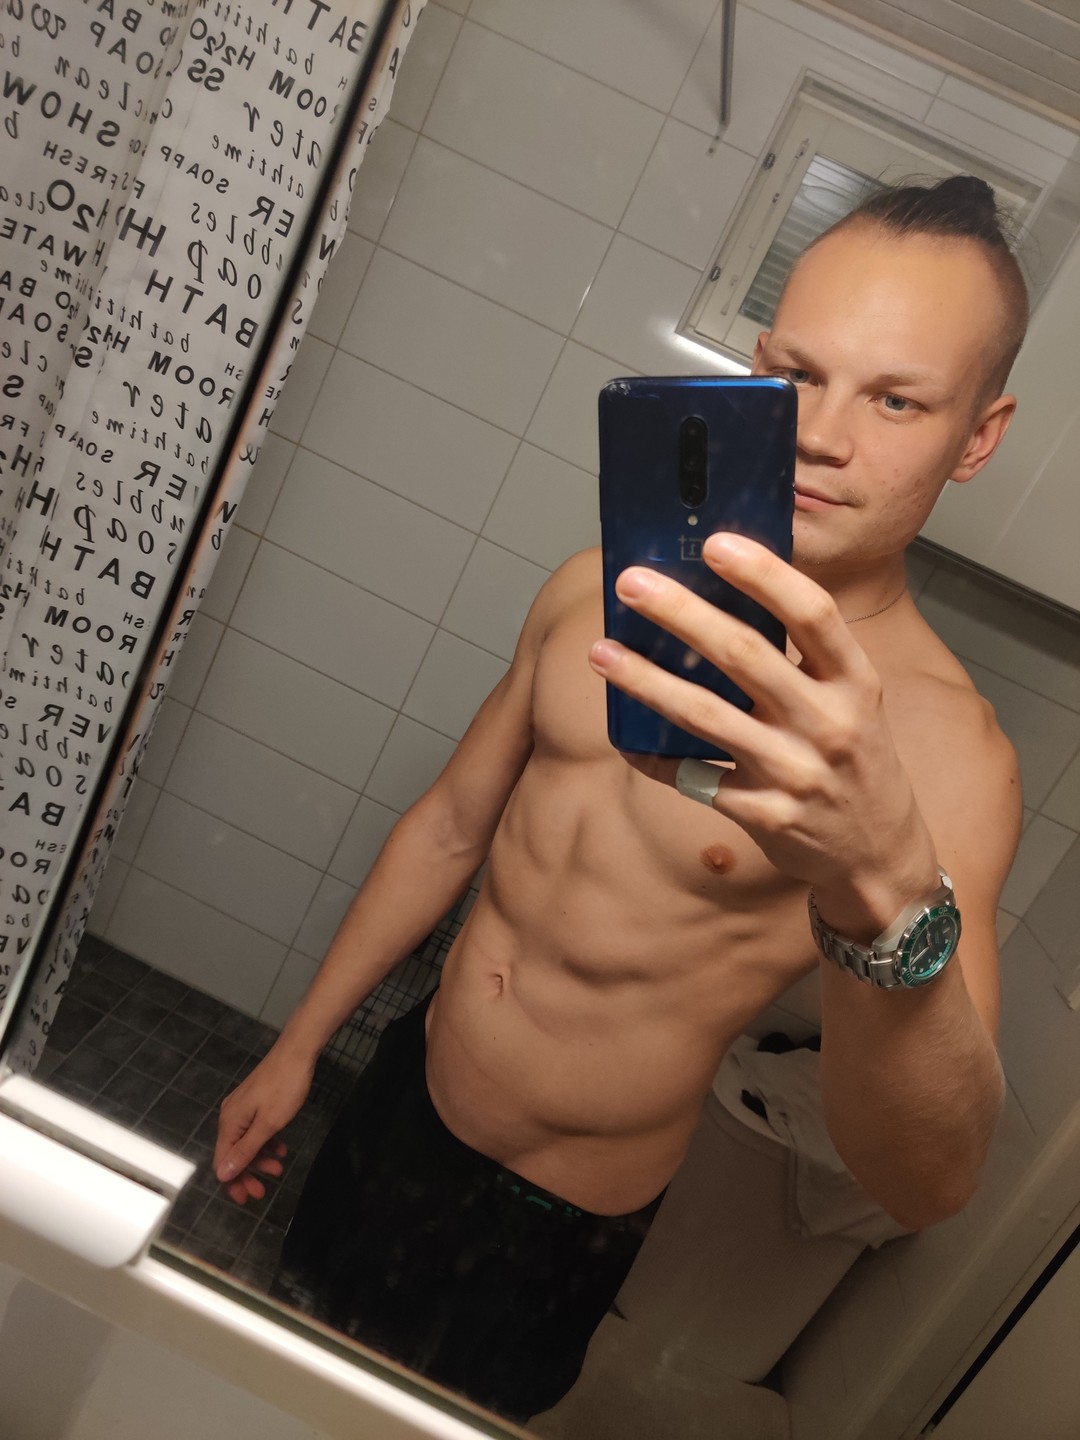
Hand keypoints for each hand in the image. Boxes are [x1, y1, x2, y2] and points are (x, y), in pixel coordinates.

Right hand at [213, 1045, 314, 1204]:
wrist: (297, 1052)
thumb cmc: (284, 1088)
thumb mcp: (267, 1125)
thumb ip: (245, 1151)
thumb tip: (221, 1174)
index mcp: (230, 1122)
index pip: (224, 1161)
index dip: (233, 1183)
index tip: (246, 1200)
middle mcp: (231, 1115)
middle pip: (234, 1153)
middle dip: (248, 1174)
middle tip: (264, 1190)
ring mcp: (244, 1107)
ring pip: (247, 1141)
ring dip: (260, 1158)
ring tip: (278, 1169)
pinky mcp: (256, 1101)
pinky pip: (256, 1128)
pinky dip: (266, 1141)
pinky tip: (280, 1149)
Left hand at [588, 532, 937, 930]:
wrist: (879, 854)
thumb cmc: (854, 759)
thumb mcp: (852, 701)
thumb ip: (806, 658)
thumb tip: (727, 597)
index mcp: (856, 682)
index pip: (813, 614)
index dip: (765, 574)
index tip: (715, 544)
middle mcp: (829, 723)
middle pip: (745, 655)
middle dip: (682, 614)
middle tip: (632, 584)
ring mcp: (795, 772)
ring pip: (706, 717)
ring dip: (646, 681)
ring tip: (602, 652)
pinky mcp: (765, 814)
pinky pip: (693, 778)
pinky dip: (653, 757)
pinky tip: (622, 735)